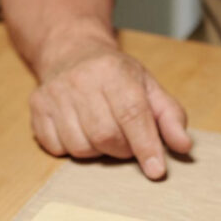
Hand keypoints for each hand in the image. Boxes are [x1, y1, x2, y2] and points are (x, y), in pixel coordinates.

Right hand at [29, 36, 192, 177]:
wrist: (70, 50)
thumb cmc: (115, 75)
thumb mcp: (148, 87)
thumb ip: (170, 117)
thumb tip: (183, 146)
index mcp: (114, 72)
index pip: (133, 115)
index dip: (146, 146)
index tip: (156, 170)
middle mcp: (81, 80)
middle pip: (106, 136)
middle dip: (122, 150)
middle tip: (126, 142)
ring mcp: (55, 94)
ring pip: (80, 147)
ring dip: (97, 151)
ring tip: (102, 133)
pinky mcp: (37, 107)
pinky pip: (56, 148)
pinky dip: (72, 149)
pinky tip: (79, 131)